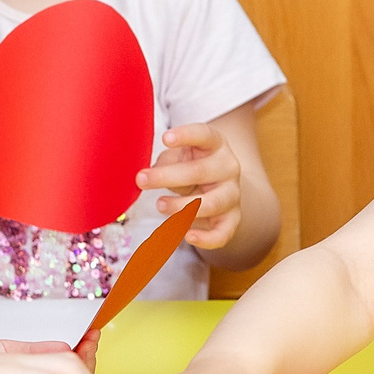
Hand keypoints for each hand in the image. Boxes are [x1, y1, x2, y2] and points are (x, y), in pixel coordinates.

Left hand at [138, 122, 241, 250]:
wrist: (221, 188)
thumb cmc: (191, 168)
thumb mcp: (178, 158)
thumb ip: (165, 162)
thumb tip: (145, 175)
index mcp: (215, 145)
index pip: (204, 134)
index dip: (186, 135)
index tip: (165, 138)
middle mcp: (228, 167)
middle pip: (200, 171)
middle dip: (167, 176)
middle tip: (141, 180)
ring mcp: (232, 194)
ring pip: (212, 203)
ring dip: (182, 206)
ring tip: (159, 204)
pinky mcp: (232, 219)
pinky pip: (223, 232)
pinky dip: (206, 239)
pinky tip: (187, 236)